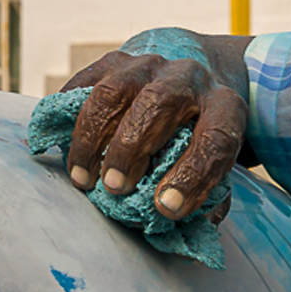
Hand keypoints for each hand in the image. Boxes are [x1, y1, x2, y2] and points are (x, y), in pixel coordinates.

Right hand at [64, 37, 248, 222]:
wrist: (199, 77)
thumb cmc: (205, 134)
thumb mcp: (221, 162)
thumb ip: (208, 196)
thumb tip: (179, 231)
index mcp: (226, 108)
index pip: (215, 139)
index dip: (192, 176)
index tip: (165, 208)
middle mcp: (191, 78)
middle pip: (158, 105)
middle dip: (131, 149)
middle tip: (114, 188)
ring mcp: (150, 65)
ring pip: (116, 91)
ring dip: (94, 137)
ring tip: (83, 177)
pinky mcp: (117, 60)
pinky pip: (86, 82)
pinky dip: (70, 115)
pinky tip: (63, 147)